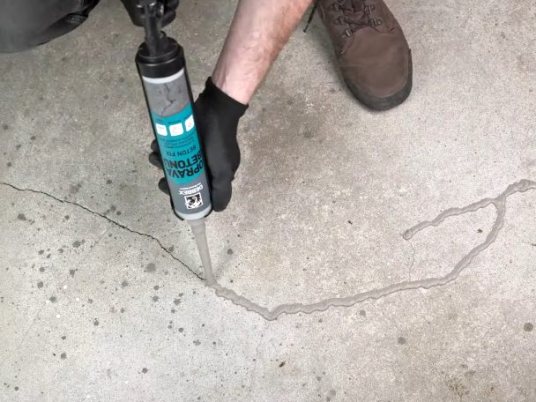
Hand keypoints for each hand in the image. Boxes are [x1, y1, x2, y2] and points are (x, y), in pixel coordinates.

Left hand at [149, 77, 247, 210]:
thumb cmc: (219, 142)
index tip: (172, 196)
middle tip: (161, 180)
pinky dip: (160, 148)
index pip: (198, 193)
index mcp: (215, 175)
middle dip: (169, 180)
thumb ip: (221, 192)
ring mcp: (193, 150)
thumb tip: (216, 211)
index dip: (184, 198)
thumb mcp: (224, 171)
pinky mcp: (183, 136)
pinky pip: (168, 146)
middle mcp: (204, 165)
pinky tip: (156, 145)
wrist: (216, 108)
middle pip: (182, 179)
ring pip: (172, 162)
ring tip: (156, 157)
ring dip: (160, 163)